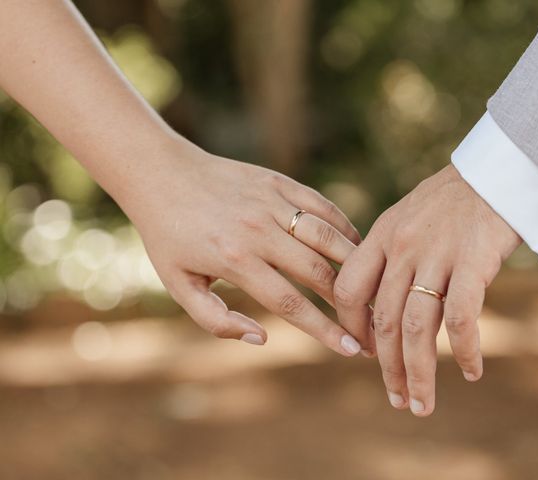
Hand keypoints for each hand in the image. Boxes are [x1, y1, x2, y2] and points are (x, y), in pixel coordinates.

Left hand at [121, 138, 362, 355]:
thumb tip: (261, 339)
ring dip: (354, 265)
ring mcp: (272, 202)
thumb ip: (216, 320)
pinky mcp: (279, 182)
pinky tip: (356, 247)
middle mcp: (259, 230)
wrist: (161, 174)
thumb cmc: (169, 237)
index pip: (291, 303)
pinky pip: (322, 206)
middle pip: (318, 272)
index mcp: (235, 260)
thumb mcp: (179, 286)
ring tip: (372, 288)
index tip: (349, 349)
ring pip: (328, 237)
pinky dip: (344, 227)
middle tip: (370, 324)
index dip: (324, 330)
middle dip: (350, 304)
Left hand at [334, 165, 521, 413]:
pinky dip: (464, 351)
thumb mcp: (407, 219)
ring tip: (421, 404)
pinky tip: (471, 372)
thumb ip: (389, 257)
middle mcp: (403, 248)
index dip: (351, 327)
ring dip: (417, 373)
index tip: (364, 352)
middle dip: (386, 367)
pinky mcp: (473, 263)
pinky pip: (460, 319)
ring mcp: (437, 255)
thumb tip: (380, 307)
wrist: (496, 171)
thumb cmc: (452, 201)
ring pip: (416, 328)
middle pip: (383, 320)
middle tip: (396, 399)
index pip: (349, 291)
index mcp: (382, 237)